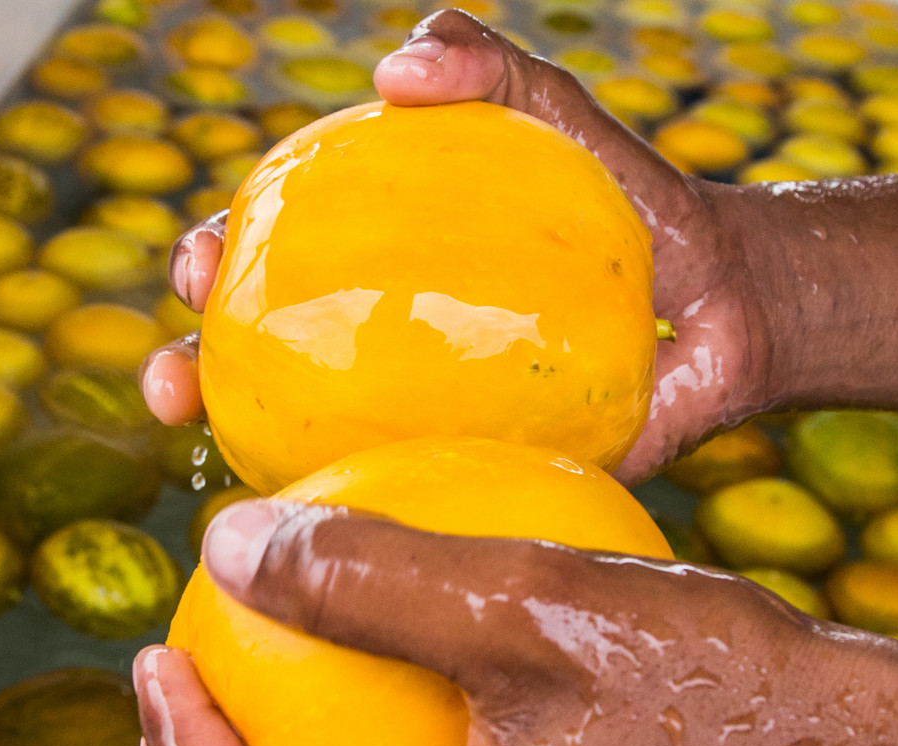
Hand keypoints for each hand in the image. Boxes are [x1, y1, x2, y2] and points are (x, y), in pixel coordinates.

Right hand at [139, 9, 774, 483]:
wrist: (727, 301)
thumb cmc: (629, 198)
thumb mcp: (556, 112)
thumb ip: (488, 67)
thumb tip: (393, 67)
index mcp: (374, 263)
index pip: (265, 259)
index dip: (211, 260)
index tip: (199, 266)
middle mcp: (379, 345)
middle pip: (254, 360)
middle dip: (185, 369)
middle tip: (170, 380)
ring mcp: (419, 419)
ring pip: (306, 446)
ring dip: (238, 459)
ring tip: (212, 462)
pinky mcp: (476, 482)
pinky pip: (408, 503)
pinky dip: (360, 514)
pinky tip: (331, 527)